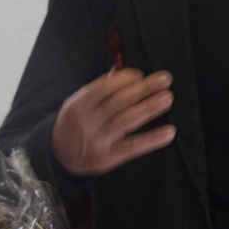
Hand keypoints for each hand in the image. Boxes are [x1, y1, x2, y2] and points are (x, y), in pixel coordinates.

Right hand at [51, 69, 176, 176]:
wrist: (59, 156)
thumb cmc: (75, 123)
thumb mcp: (79, 103)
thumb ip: (100, 88)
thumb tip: (121, 71)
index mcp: (79, 105)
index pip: (103, 88)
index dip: (124, 79)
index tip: (140, 75)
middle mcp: (88, 122)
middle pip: (119, 103)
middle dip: (143, 90)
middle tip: (164, 80)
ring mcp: (98, 141)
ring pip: (126, 122)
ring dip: (149, 109)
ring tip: (167, 98)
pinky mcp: (109, 157)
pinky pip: (133, 147)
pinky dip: (152, 139)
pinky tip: (168, 132)